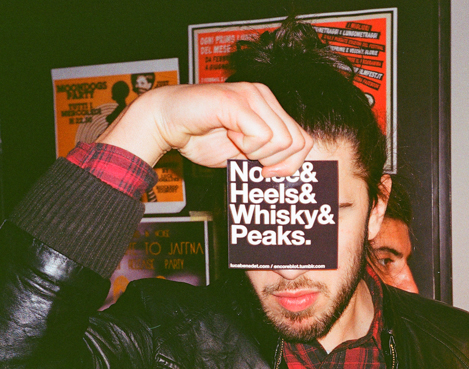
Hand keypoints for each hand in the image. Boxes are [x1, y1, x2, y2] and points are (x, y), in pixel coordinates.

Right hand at [96, 83, 312, 175]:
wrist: (166, 122)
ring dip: (258, 152)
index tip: (266, 171)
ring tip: (235, 142)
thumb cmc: (201, 137)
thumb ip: (267, 156)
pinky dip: (247, 146)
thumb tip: (290, 172)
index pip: (303, 140)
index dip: (290, 164)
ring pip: (282, 140)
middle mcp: (264, 96)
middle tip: (249, 159)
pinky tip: (230, 136)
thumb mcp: (243, 153)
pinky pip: (262, 135)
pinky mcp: (237, 101)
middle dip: (276, 162)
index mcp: (269, 107)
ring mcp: (252, 96)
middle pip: (297, 142)